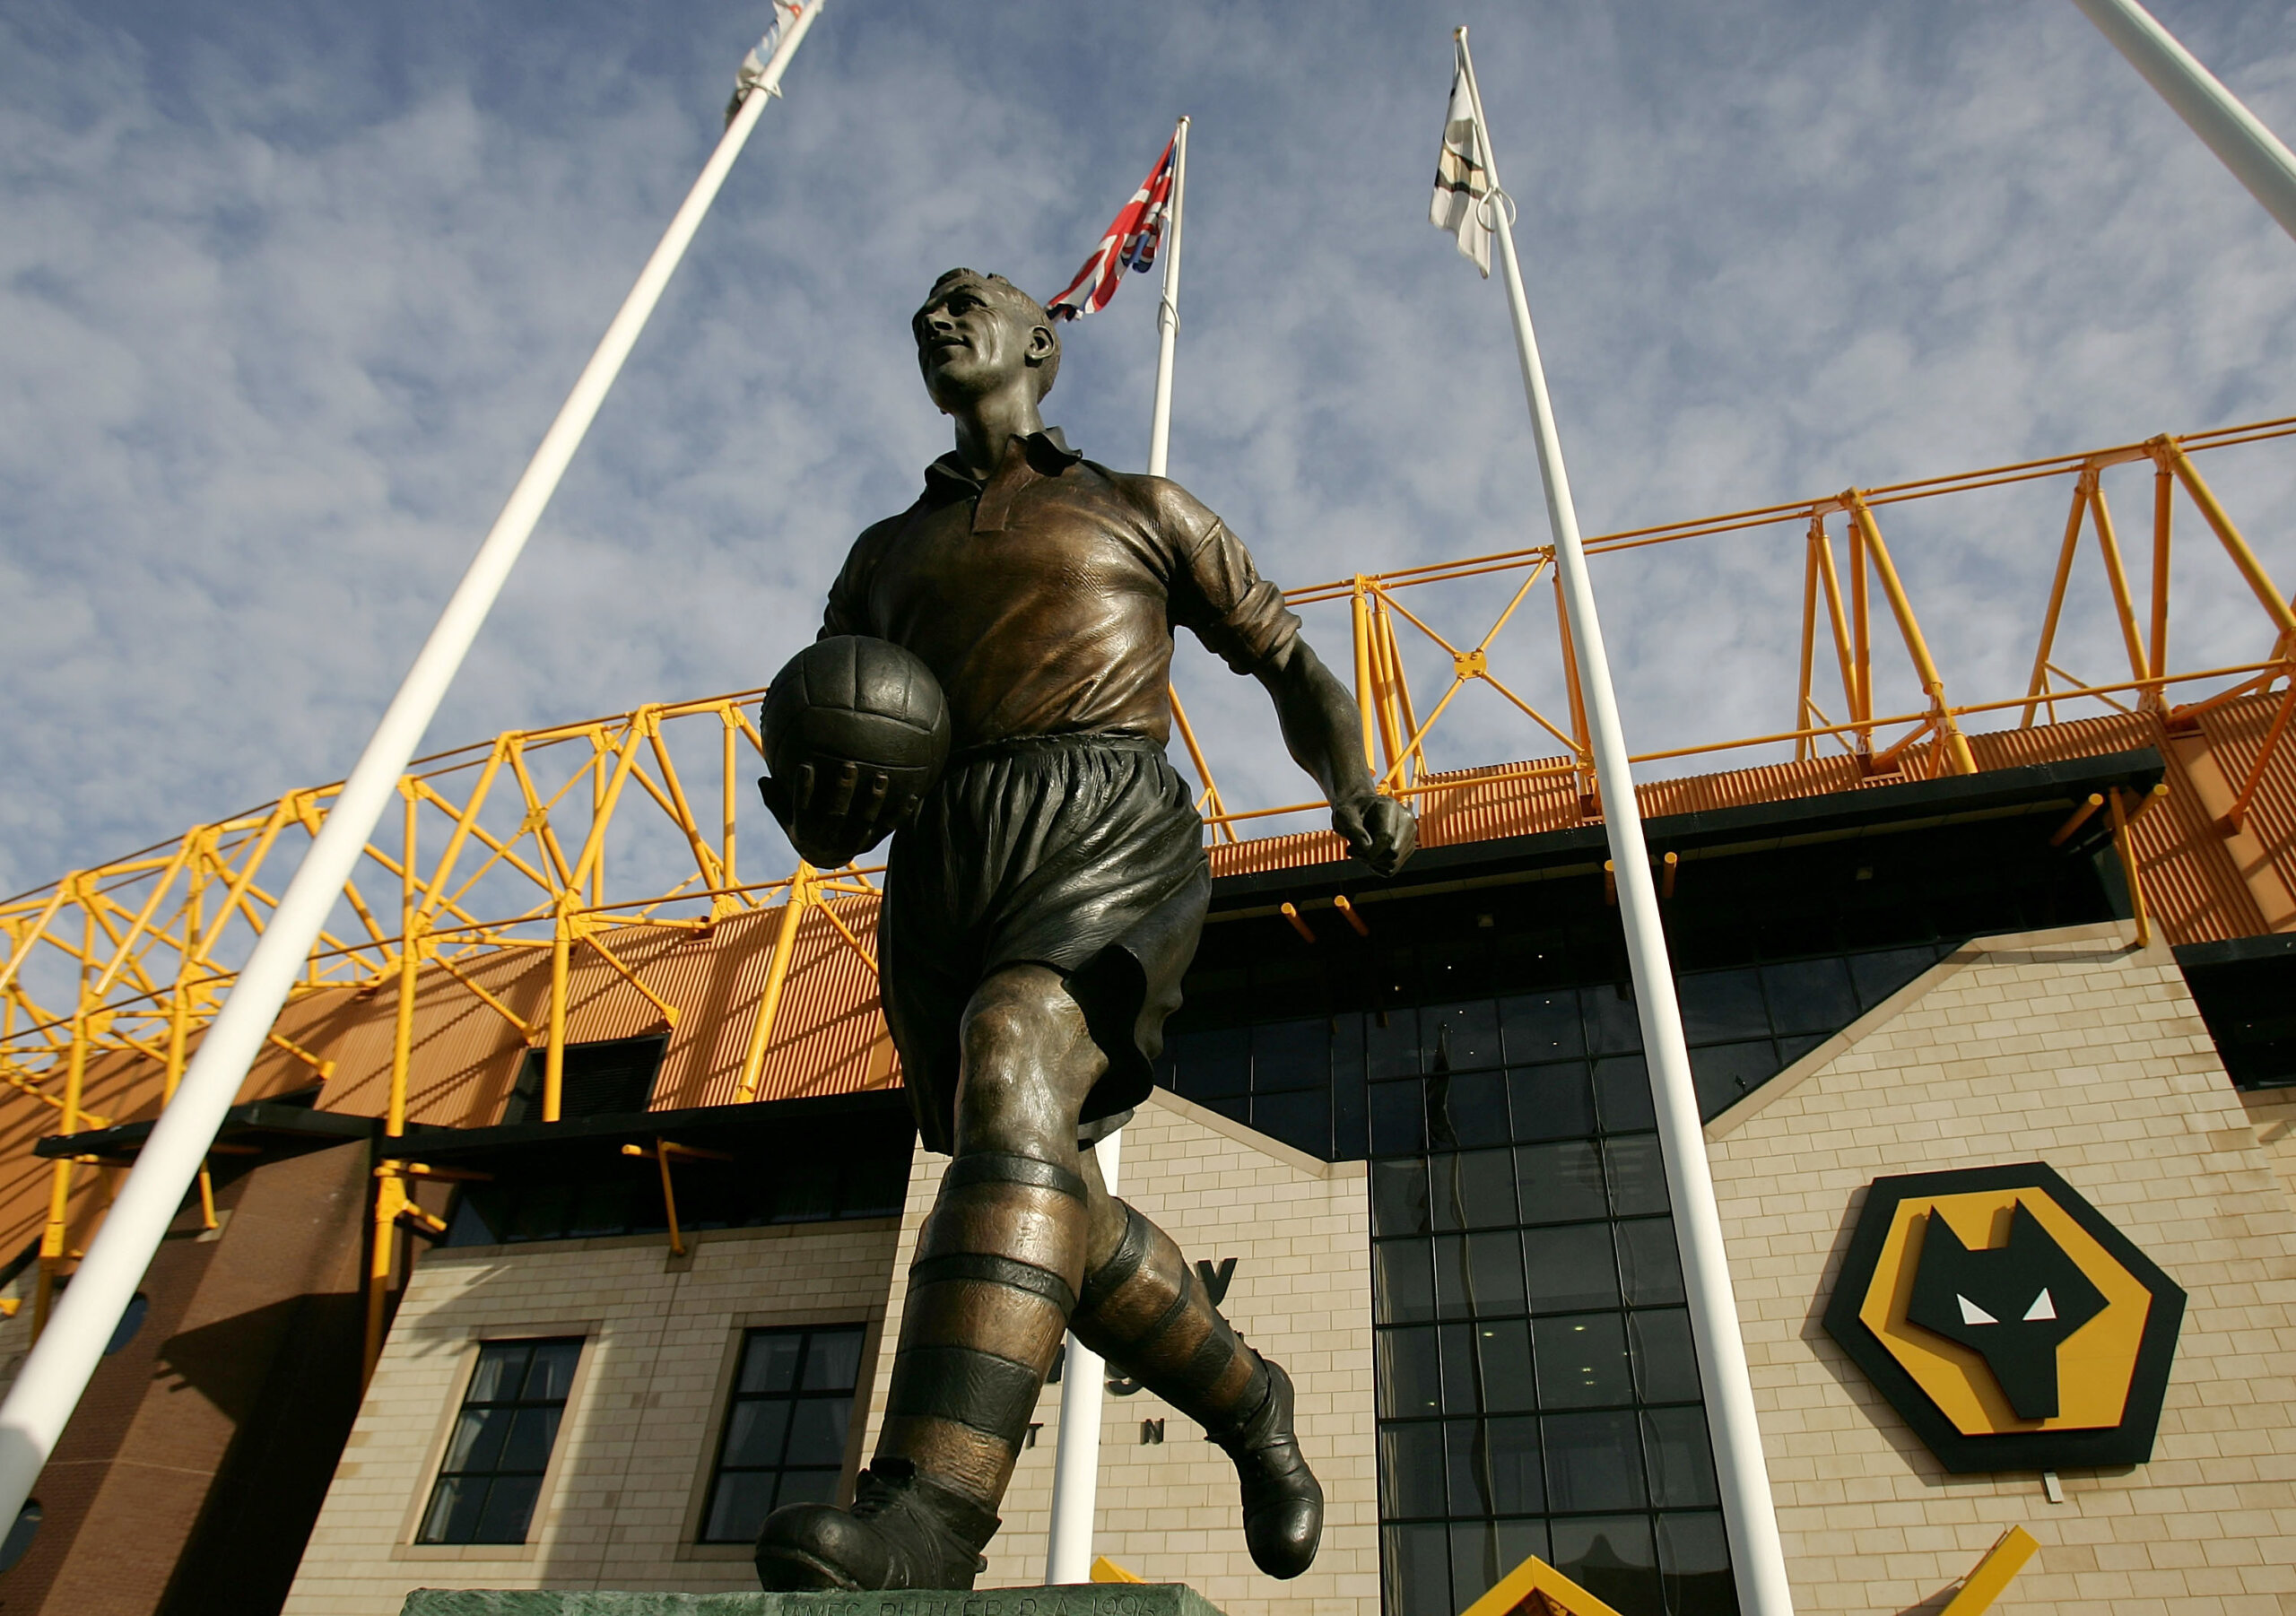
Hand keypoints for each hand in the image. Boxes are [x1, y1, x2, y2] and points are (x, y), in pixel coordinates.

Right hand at [757, 760, 918, 867]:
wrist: (823, 859)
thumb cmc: (802, 828)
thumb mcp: (784, 818)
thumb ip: (775, 800)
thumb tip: (761, 777)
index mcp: (805, 831)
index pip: (802, 808)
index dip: (803, 790)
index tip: (806, 766)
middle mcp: (829, 839)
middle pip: (836, 815)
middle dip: (842, 792)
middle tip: (849, 765)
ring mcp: (852, 843)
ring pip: (865, 823)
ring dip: (873, 801)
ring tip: (881, 777)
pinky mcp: (870, 843)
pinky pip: (887, 828)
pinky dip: (900, 814)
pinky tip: (913, 797)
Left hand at [1333, 792, 1415, 877]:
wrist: (1359, 810)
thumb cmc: (1351, 811)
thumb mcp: (1344, 816)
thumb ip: (1353, 830)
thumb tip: (1367, 848)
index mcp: (1390, 806)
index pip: (1387, 838)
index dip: (1368, 850)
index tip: (1351, 848)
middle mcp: (1406, 820)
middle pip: (1393, 854)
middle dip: (1369, 857)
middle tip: (1354, 848)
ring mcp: (1409, 835)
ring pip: (1393, 864)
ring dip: (1372, 862)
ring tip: (1361, 848)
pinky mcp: (1407, 848)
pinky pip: (1391, 869)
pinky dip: (1377, 866)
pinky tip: (1370, 852)